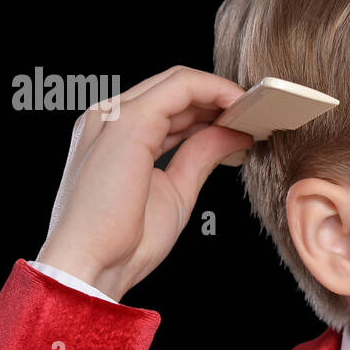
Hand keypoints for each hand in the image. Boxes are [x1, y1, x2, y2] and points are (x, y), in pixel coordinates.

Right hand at [35, 65, 253, 301]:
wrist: (92, 267)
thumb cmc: (122, 242)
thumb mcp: (176, 190)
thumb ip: (200, 156)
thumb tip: (231, 133)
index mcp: (113, 137)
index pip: (167, 106)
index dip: (208, 108)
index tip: (243, 121)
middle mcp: (109, 118)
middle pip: (174, 90)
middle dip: (219, 98)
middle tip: (257, 114)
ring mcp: (116, 115)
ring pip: (179, 82)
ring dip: (222, 93)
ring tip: (255, 112)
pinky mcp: (129, 120)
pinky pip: (182, 87)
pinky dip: (216, 91)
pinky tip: (240, 107)